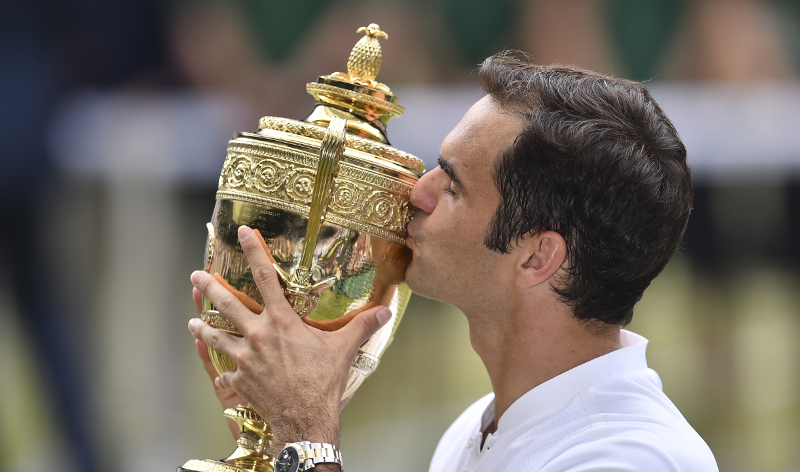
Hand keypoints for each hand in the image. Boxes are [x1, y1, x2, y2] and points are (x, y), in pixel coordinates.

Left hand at [188, 225, 391, 448]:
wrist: (305, 418)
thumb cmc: (322, 381)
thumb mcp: (343, 349)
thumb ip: (362, 326)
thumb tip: (386, 311)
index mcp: (281, 321)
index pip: (265, 277)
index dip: (254, 251)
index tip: (242, 233)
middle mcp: (258, 334)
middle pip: (226, 304)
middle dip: (209, 287)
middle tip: (196, 275)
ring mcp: (244, 357)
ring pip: (215, 336)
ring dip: (202, 328)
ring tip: (192, 322)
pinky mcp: (239, 380)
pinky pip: (226, 372)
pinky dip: (225, 371)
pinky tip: (222, 371)